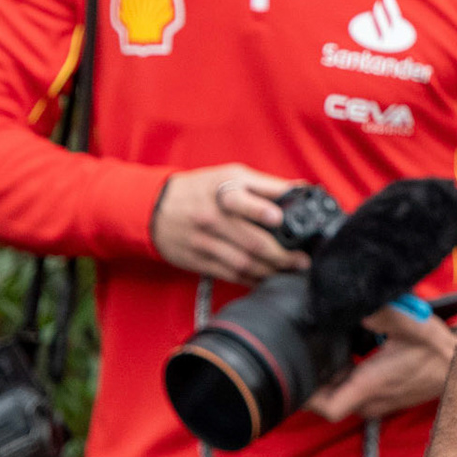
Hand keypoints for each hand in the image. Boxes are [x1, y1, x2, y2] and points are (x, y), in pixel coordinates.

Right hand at [150, 164, 311, 283]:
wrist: (155, 208)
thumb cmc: (203, 189)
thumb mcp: (230, 176)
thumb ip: (266, 185)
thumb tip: (302, 190)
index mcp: (223, 191)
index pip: (241, 200)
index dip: (260, 210)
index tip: (278, 219)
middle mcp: (213, 217)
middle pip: (251, 241)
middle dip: (281, 254)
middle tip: (302, 260)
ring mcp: (205, 241)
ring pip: (243, 263)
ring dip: (271, 271)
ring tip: (291, 271)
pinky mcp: (200, 261)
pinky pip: (230, 274)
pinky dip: (252, 279)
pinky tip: (267, 279)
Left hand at [305, 306, 456, 421]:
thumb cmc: (437, 349)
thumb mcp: (411, 322)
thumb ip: (382, 312)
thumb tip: (354, 302)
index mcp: (370, 384)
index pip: (329, 408)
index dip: (307, 398)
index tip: (296, 377)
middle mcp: (371, 399)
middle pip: (329, 401)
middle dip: (316, 379)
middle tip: (307, 351)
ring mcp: (378, 402)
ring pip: (341, 396)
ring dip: (331, 378)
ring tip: (325, 348)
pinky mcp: (384, 398)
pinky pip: (354, 393)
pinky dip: (346, 377)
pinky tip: (348, 351)